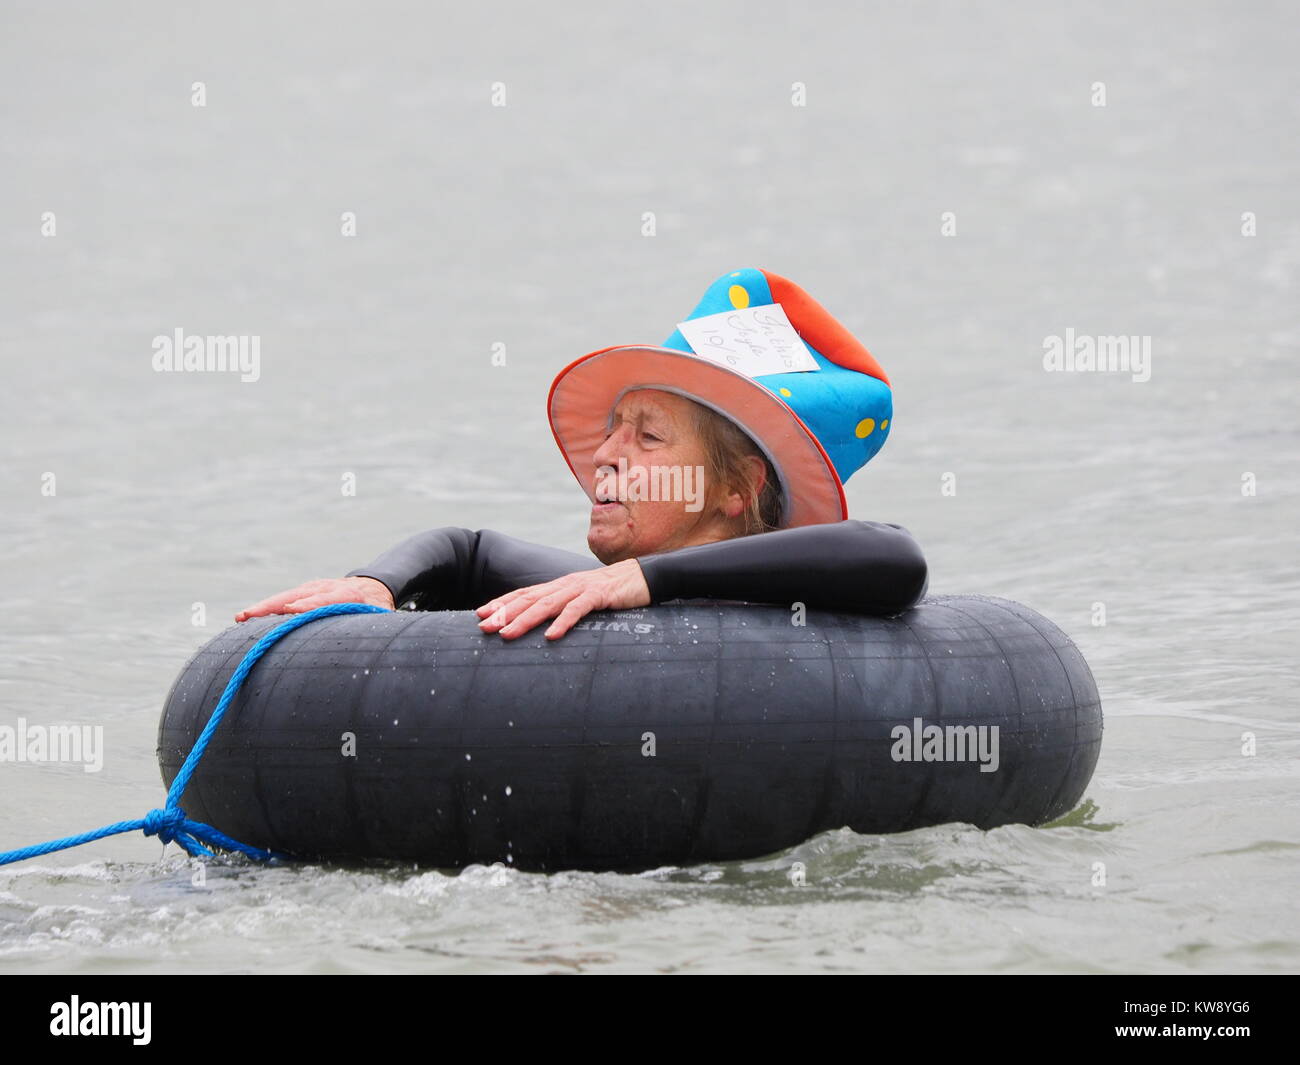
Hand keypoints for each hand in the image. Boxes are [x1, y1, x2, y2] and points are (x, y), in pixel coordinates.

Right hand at [234, 576, 394, 620]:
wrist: (373, 585)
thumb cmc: (377, 608)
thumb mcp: (383, 616)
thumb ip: (379, 625)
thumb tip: (382, 640)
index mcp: (347, 596)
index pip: (324, 601)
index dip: (308, 607)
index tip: (290, 611)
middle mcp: (326, 588)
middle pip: (296, 597)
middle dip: (273, 607)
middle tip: (250, 616)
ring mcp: (312, 587)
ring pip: (284, 596)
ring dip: (262, 607)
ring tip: (240, 617)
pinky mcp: (304, 590)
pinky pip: (282, 599)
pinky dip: (265, 608)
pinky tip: (246, 618)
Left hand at [474, 559, 649, 639]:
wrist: (644, 577)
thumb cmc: (613, 592)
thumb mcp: (583, 599)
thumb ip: (565, 607)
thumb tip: (545, 625)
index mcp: (560, 586)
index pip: (525, 593)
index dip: (502, 603)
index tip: (481, 615)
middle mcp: (566, 584)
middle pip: (529, 598)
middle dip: (504, 613)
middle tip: (484, 627)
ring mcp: (582, 588)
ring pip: (547, 604)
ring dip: (525, 620)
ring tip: (507, 634)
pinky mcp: (600, 595)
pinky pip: (578, 609)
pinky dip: (563, 622)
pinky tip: (551, 635)